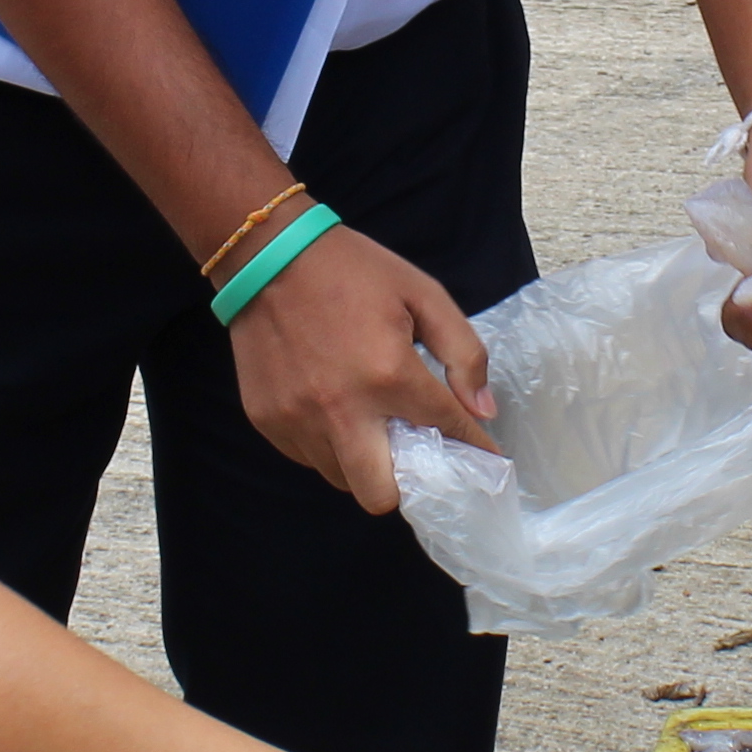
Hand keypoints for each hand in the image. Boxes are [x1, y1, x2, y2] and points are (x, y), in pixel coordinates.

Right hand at [228, 223, 497, 513]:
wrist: (267, 256)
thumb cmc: (354, 271)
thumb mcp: (423, 294)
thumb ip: (463, 353)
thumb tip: (482, 410)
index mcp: (389, 374)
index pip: (446, 431)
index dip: (474, 448)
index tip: (484, 457)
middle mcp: (342, 409)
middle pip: (380, 495)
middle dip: (405, 483)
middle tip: (412, 455)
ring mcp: (298, 420)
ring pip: (341, 480)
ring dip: (363, 463)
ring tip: (369, 427)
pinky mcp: (267, 420)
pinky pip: (307, 457)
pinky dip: (327, 446)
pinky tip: (332, 410)